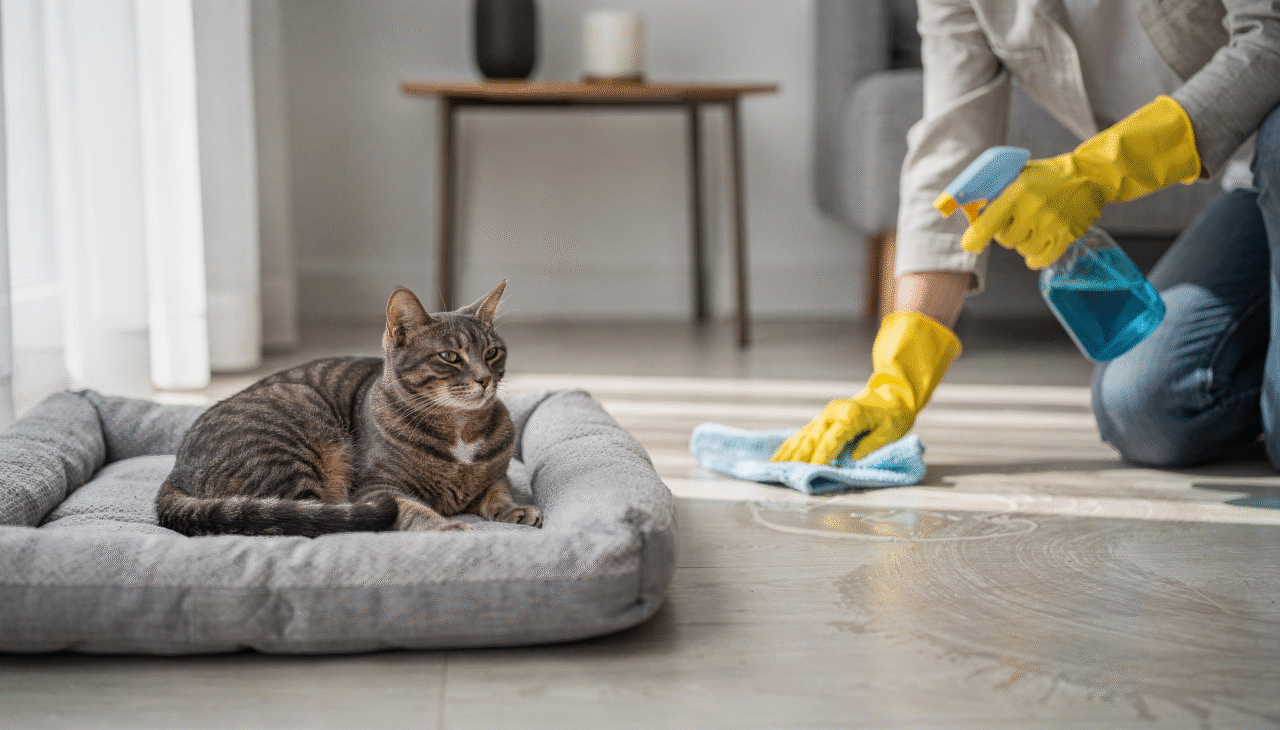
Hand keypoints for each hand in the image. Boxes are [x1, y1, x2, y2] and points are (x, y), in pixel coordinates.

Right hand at [771, 311, 959, 464]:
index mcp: (849, 416)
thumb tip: (853, 460)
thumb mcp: (890, 431)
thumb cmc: (892, 416)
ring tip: (775, 466)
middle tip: (788, 473)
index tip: (813, 470)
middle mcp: (832, 415)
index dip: (822, 456)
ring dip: (789, 452)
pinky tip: (778, 457)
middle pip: (812, 439)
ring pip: (803, 437)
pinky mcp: (821, 421)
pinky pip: (802, 434)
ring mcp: (824, 417)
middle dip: (799, 457)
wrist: (890, 396)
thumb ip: (872, 445)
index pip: (832, 440)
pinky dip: (790, 446)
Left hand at [960, 96, 1200, 268]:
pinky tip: (1038, 246)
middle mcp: (1033, 209)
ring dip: (1024, 243)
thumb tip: (969, 211)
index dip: (975, 237)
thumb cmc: (1049, 176)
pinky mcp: (1067, 236)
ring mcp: (1051, 224)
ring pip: (1022, 250)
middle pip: (1005, 240)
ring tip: (1035, 226)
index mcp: (1018, 192)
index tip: (970, 244)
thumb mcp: (1020, 175)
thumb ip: (996, 192)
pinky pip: (1041, 260)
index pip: (987, 223)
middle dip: (1007, 233)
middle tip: (1019, 221)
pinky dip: (1035, 258)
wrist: (1091, 176)